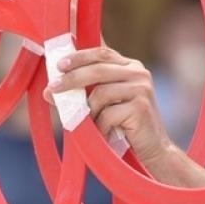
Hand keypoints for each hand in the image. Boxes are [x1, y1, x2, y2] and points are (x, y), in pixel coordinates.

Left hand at [45, 47, 173, 168]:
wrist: (153, 150)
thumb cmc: (124, 126)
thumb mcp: (104, 104)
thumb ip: (84, 92)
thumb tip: (50, 90)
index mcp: (130, 66)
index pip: (102, 53)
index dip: (79, 57)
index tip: (59, 65)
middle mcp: (138, 73)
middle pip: (98, 69)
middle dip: (72, 79)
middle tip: (52, 90)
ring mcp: (142, 89)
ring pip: (101, 94)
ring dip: (88, 112)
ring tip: (90, 125)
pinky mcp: (141, 107)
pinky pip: (108, 114)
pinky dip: (100, 127)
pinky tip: (103, 135)